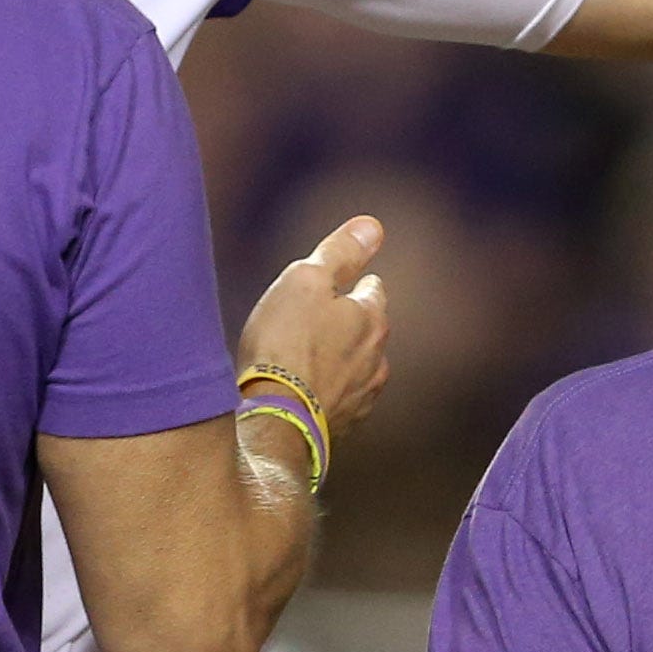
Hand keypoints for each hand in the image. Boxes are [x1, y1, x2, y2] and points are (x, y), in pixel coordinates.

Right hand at [240, 216, 388, 437]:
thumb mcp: (306, 280)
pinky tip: (307, 391)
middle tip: (319, 319)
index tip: (337, 284)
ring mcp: (363, 396)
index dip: (352, 283)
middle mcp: (377, 358)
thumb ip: (340, 252)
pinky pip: (340, 399)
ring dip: (339, 360)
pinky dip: (328, 391)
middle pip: (367, 330)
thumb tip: (372, 226)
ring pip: (357, 367)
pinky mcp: (343, 425)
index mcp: (371, 318)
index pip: (372, 289)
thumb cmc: (284, 345)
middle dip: (349, 323)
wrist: (275, 419)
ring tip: (310, 358)